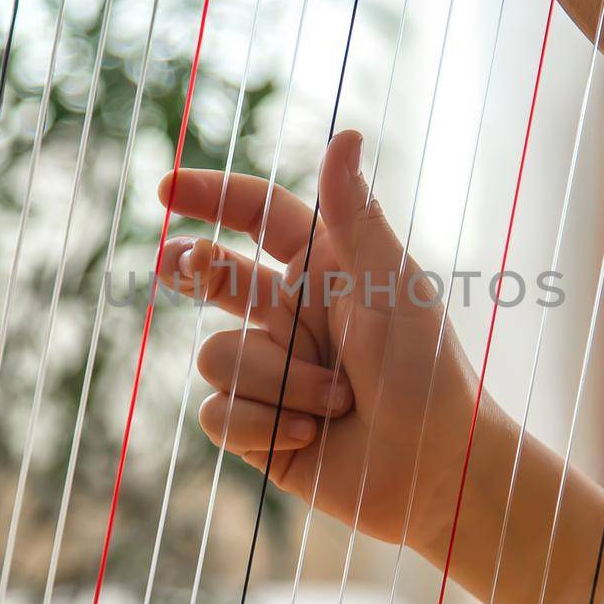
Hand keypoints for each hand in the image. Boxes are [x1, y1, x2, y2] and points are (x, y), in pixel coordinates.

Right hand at [157, 129, 510, 561]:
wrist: (438, 471)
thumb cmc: (429, 371)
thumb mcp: (394, 285)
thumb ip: (356, 214)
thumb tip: (345, 132)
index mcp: (323, 267)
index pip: (256, 214)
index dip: (210, 195)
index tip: (165, 189)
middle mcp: (290, 314)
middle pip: (212, 276)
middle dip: (191, 271)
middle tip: (180, 267)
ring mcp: (270, 370)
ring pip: (215, 356)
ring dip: (278, 382)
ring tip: (339, 403)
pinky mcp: (256, 427)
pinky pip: (217, 412)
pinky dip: (264, 425)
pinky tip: (309, 437)